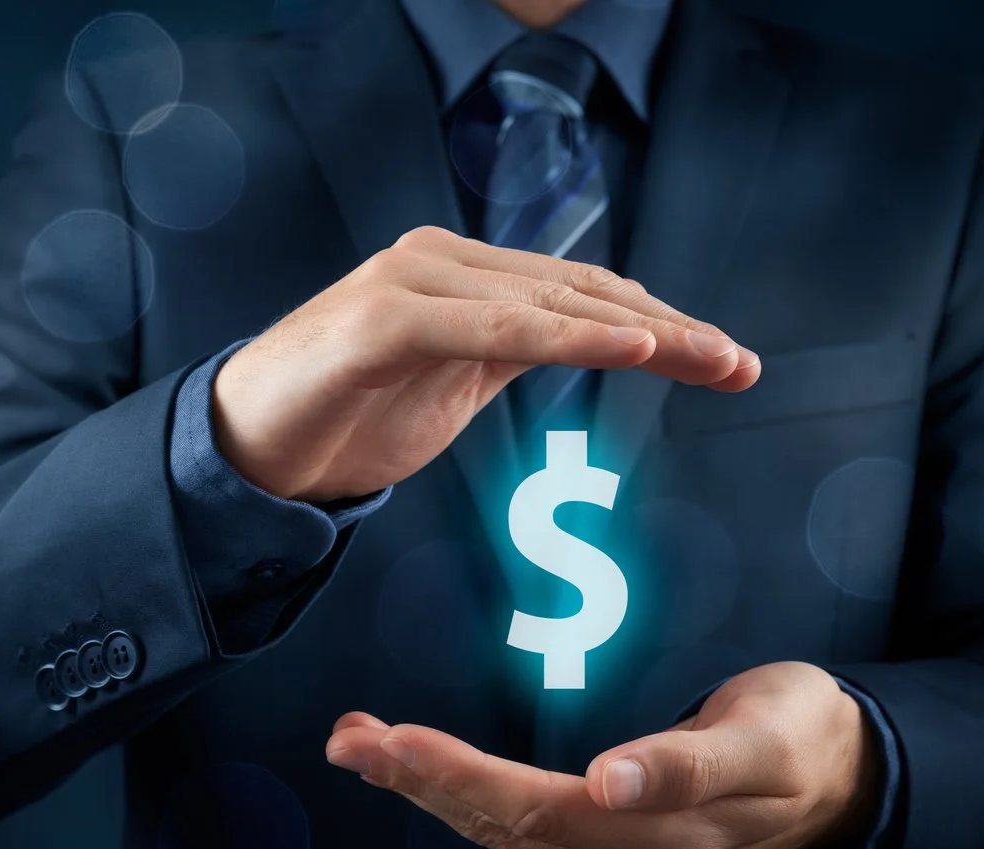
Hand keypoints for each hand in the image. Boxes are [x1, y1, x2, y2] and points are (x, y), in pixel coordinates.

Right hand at [212, 226, 761, 502]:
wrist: (242, 453)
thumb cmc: (341, 418)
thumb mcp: (449, 385)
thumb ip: (509, 353)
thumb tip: (593, 345)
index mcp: (458, 273)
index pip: (578, 290)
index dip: (660, 322)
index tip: (727, 362)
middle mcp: (438, 261)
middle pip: (578, 288)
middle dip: (670, 328)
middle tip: (740, 365)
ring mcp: (410, 282)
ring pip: (545, 301)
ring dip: (637, 330)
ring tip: (706, 358)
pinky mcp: (384, 319)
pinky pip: (494, 325)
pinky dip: (566, 334)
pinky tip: (627, 347)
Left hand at [322, 662, 879, 848]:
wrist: (844, 780)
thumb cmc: (801, 734)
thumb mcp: (767, 734)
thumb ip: (694, 761)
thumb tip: (615, 780)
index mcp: (667, 834)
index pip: (536, 809)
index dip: (459, 776)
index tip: (393, 742)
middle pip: (502, 825)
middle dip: (417, 781)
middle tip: (347, 738)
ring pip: (501, 832)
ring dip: (424, 791)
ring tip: (358, 745)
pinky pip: (519, 832)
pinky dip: (459, 798)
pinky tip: (416, 772)